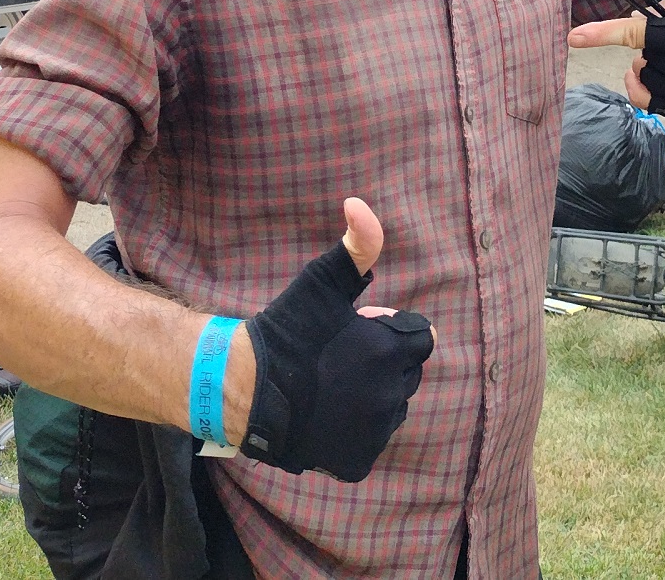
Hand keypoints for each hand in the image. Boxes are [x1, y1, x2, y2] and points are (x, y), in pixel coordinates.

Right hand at [236, 197, 435, 481]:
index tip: (356, 328)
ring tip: (331, 385)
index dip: (389, 329)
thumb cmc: (286, 330)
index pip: (420, 336)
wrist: (244, 388)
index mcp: (391, 351)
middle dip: (383, 361)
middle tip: (339, 355)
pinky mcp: (357, 461)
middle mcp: (391, 395)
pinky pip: (369, 439)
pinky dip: (354, 430)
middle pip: (406, 372)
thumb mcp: (322, 281)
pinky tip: (326, 414)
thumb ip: (356, 244)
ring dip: (372, 395)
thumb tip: (359, 202)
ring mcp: (375, 432)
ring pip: (390, 407)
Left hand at [572, 0, 664, 126]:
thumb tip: (647, 13)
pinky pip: (647, 98)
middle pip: (641, 52)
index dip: (602, 33)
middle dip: (653, 42)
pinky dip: (644, 84)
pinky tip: (656, 74)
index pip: (636, 33)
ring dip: (651, 63)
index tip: (573, 37)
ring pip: (642, 74)